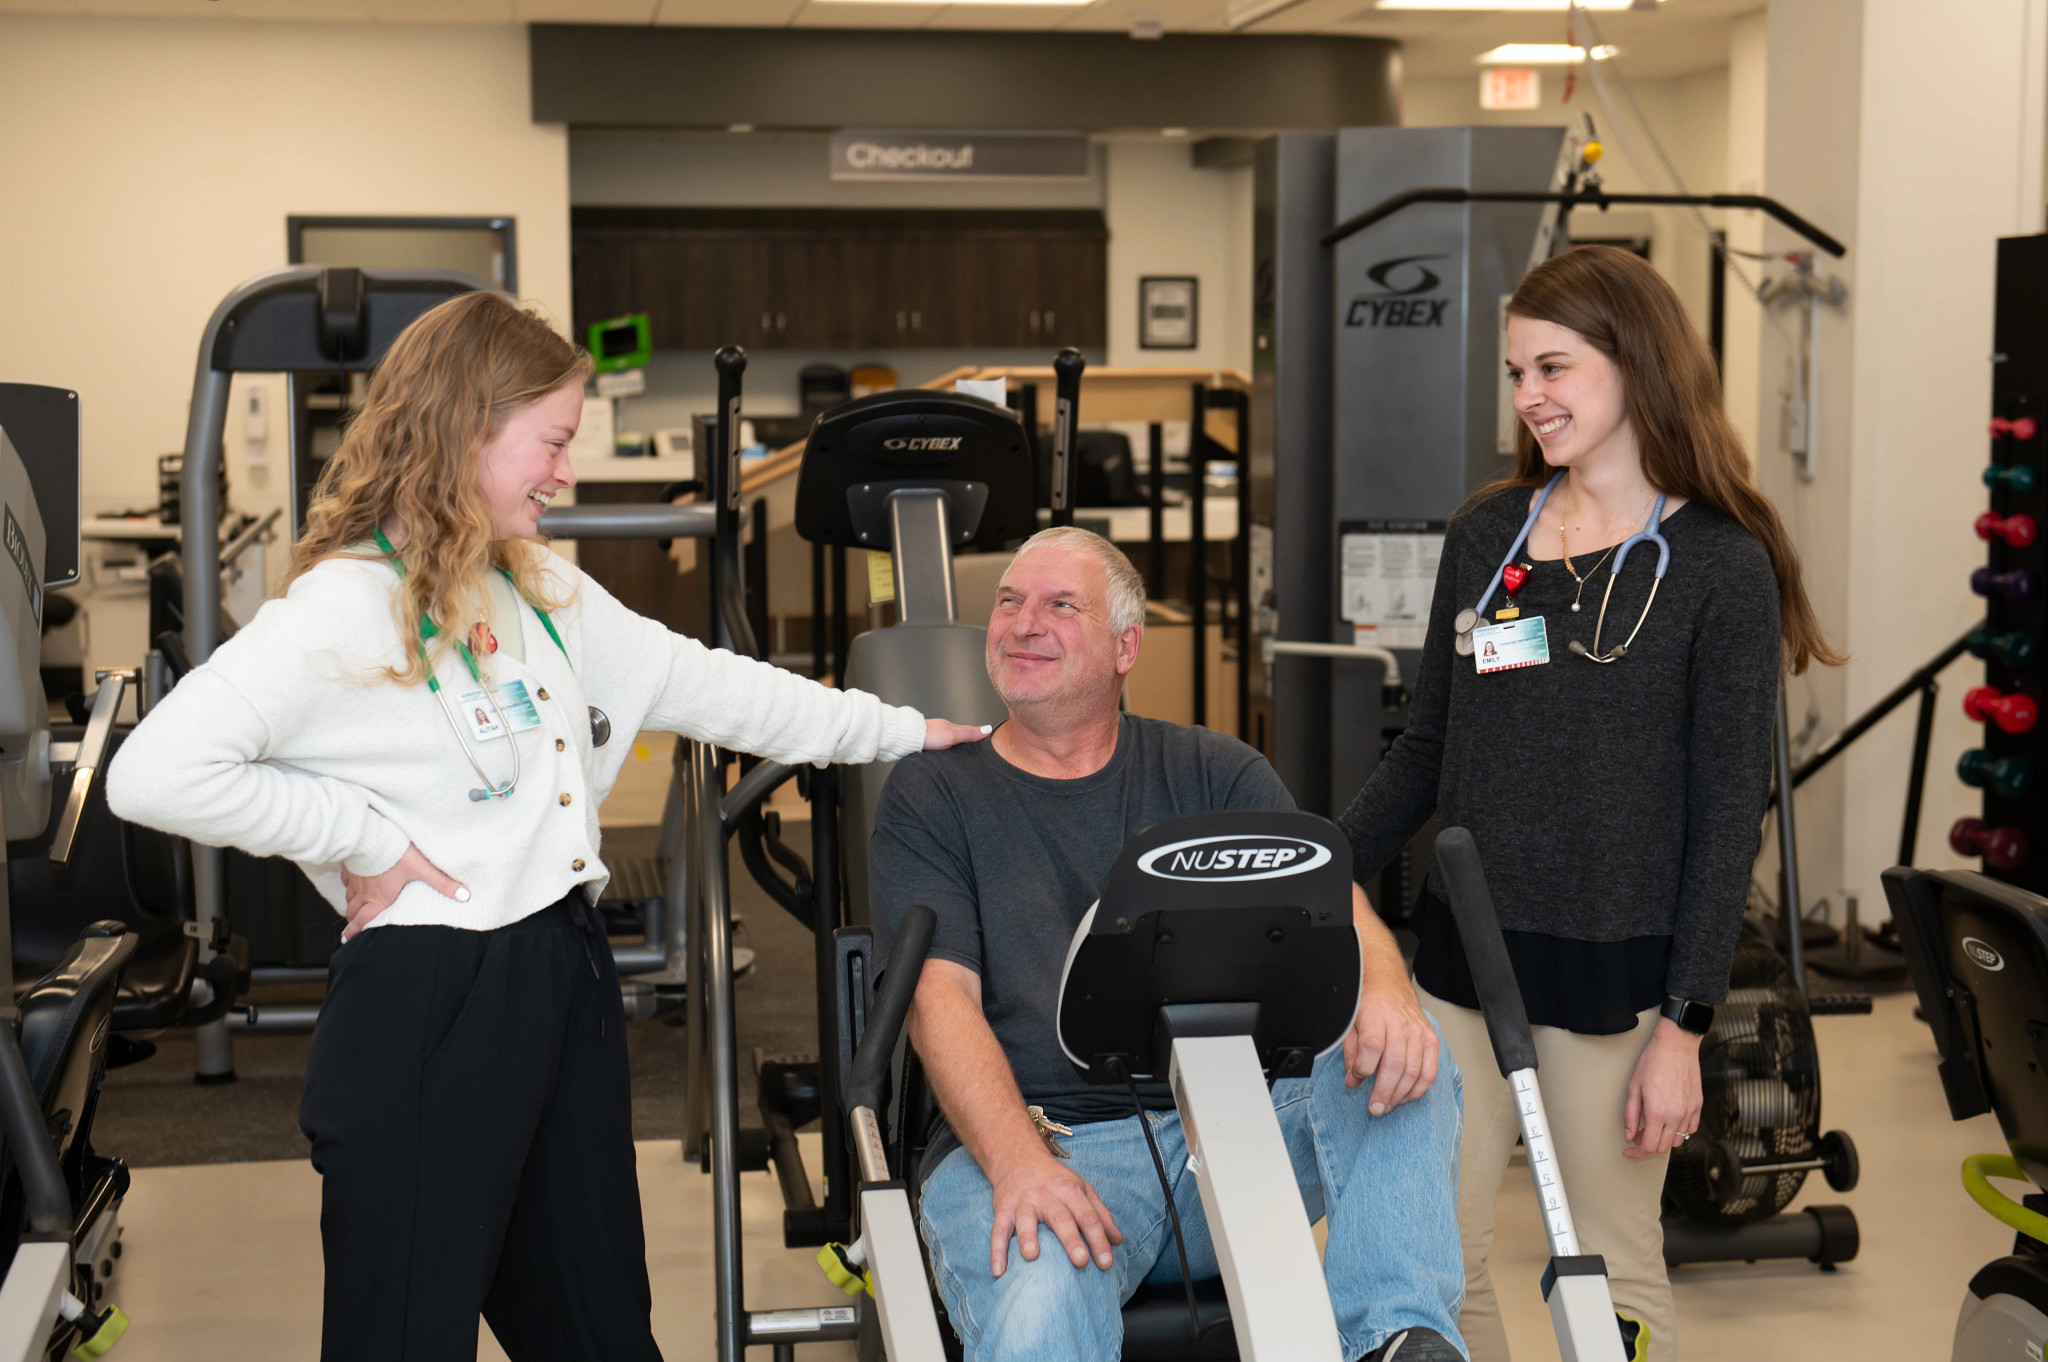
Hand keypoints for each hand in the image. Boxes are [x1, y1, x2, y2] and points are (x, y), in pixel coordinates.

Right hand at [339, 843, 467, 940]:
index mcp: (380, 897)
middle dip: (354, 920)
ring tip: (354, 908)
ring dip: (352, 903)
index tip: (349, 939)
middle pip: (354, 911)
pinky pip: (347, 879)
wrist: (372, 834)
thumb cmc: (396, 853)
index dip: (356, 931)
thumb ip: (443, 883)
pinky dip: (349, 884)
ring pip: (350, 896)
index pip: (365, 919)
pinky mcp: (351, 865)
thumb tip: (464, 896)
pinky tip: (353, 882)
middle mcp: (365, 891)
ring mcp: (356, 878)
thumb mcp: (423, 868)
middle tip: (353, 926)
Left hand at [923, 718, 993, 750]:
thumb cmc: (929, 735)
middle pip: (957, 736)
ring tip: (961, 755)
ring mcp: (934, 737)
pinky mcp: (926, 745)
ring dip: (954, 747)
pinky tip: (944, 756)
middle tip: (975, 750)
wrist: (907, 738)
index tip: (987, 739)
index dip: (977, 735)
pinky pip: (939, 747)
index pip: (968, 731)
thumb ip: (969, 734)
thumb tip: (988, 729)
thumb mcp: (953, 735)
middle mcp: (942, 730)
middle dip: (965, 742)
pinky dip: (944, 750)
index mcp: (950, 727)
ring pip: (947, 742)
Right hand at [987, 1150, 1121, 1277]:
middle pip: (1060, 1218)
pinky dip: (996, 1250)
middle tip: (1081, 1261)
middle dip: (1071, 1239)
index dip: (1098, 1239)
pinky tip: (998, 1270)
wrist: (1019, 1158)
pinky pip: (998, 1230)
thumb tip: (1117, 1241)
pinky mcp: (1003, 1209)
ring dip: (1028, 1237)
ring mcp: (1024, 1202)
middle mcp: (1047, 1196)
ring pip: (1025, 1220)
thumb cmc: (1055, 1180)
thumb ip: (1100, 1215)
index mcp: (1070, 1191)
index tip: (1106, 1263)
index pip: (1088, 1216)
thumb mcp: (1081, 1190)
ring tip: (1032, 1257)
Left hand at [1344, 974, 1439, 1115]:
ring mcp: (1418, 1032)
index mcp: (1376, 1015)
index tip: (1354, 1080)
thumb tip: (1352, 1080)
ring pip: (1413, 1071)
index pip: (1371, 1047)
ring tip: (1387, 1106)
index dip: (1362, 1068)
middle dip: (1383, 1091)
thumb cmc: (1366, 1002)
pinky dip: (1419, 1088)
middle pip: (1394, 1064)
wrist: (1387, 981)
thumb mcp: (1350, 1021)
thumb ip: (1350, 1051)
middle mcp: (1400, 1023)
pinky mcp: (1430, 1039)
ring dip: (1400, 1095)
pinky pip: (1430, 1070)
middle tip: (1374, 1108)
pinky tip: (1405, 1097)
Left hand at [1623, 1017, 1702, 1157]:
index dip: (1637, 1152)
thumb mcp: (1634, 1087)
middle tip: (1639, 1134)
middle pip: (1664, 1147)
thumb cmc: (1653, 1062)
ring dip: (1665, 1139)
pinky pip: (1691, 1129)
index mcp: (1658, 1113)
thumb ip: (1631, 1115)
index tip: (1630, 1150)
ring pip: (1679, 1140)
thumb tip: (1630, 1135)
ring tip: (1654, 1126)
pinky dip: (1680, 1130)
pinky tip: (1670, 1120)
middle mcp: (1676, 1116)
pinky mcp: (1698, 1106)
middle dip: (1649, 1145)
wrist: (1676, 1045)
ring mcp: (1689, 1112)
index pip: (1650, 1147)